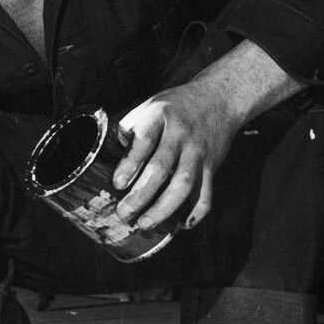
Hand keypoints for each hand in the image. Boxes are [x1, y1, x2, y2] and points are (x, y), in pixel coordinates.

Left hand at [112, 85, 241, 231]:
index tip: (118, 184)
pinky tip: (181, 224)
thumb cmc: (174, 107)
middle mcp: (180, 134)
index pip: (145, 140)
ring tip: (145, 224)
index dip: (130, 163)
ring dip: (164, 208)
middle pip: (162, 167)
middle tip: (124, 214)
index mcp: (160, 116)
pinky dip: (196, 212)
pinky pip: (206, 193)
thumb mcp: (149, 108)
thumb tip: (105, 159)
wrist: (219, 98)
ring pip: (184, 184)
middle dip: (141, 195)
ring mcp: (198, 151)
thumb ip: (129, 132)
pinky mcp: (212, 166)